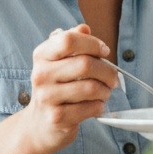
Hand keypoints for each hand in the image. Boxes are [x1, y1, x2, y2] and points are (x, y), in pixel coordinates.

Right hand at [22, 25, 117, 153]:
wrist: (39, 125)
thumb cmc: (56, 89)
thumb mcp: (59, 62)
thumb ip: (73, 43)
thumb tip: (84, 28)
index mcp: (42, 55)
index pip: (68, 39)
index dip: (93, 44)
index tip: (104, 52)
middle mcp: (40, 75)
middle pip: (85, 64)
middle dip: (107, 71)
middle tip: (113, 78)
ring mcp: (47, 97)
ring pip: (91, 87)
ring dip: (105, 90)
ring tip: (104, 92)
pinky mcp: (56, 117)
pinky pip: (90, 108)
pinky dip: (99, 106)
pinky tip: (96, 106)